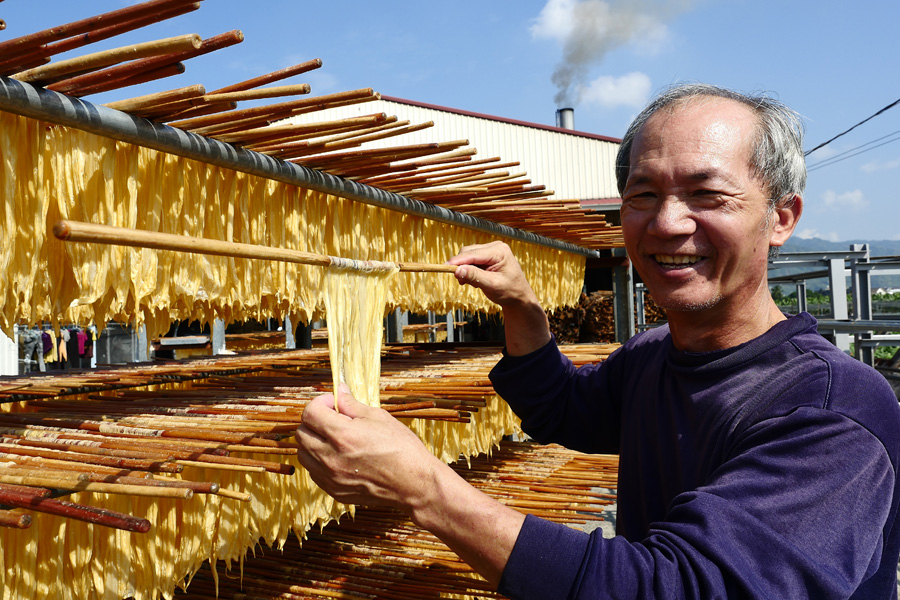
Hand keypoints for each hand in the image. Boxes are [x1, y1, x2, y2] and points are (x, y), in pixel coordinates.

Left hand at [297, 388, 525, 587]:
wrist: (414, 483)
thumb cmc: (401, 448)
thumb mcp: (379, 418)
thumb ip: (352, 405)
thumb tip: (339, 391)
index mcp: (342, 435)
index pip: (310, 413)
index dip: (321, 402)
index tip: (334, 403)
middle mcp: (331, 458)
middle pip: (301, 433)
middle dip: (314, 421)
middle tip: (333, 418)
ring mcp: (331, 477)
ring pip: (303, 454)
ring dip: (313, 441)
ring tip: (334, 438)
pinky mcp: (334, 491)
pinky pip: (314, 472)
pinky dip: (319, 460)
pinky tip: (338, 455)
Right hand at [447, 241, 539, 308]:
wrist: (519, 297)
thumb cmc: (509, 292)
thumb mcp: (492, 285)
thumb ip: (475, 277)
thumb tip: (457, 270)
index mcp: (499, 251)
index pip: (473, 254)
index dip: (458, 261)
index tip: (445, 267)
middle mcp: (495, 247)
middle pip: (468, 252)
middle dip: (462, 266)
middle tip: (462, 282)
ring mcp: (492, 250)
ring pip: (468, 256)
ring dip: (466, 269)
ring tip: (474, 283)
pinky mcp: (488, 256)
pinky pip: (472, 259)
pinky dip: (470, 270)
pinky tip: (476, 280)